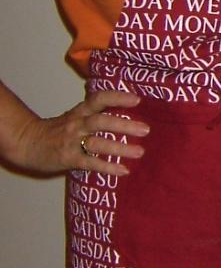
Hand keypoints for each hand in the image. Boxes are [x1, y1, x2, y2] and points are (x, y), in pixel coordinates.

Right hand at [6, 88, 147, 176]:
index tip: (137, 99)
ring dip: (119, 148)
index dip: (118, 97)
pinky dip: (107, 167)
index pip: (99, 99)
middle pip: (101, 121)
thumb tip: (128, 117)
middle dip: (124, 125)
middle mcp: (77, 124)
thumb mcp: (74, 117)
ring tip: (140, 152)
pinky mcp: (68, 158)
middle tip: (146, 130)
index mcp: (80, 112)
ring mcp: (72, 142)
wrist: (26, 142)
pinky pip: (89, 162)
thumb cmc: (56, 131)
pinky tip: (123, 170)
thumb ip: (95, 115)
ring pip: (97, 143)